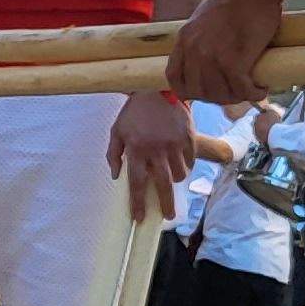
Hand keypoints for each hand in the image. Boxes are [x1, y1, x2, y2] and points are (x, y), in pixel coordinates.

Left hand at [109, 90, 196, 220]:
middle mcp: (156, 149)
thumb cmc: (134, 112)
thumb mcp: (117, 130)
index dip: (137, 202)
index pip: (136, 182)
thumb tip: (115, 176)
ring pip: (180, 174)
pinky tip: (180, 161)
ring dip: (176, 179)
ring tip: (171, 176)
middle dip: (166, 204)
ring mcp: (174, 144)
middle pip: (163, 185)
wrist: (157, 88)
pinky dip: (186, 165)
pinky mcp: (188, 138)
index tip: (139, 217)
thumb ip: (113, 154)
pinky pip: (191, 161)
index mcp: (136, 149)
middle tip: (168, 216)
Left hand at [162, 0, 280, 109]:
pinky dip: (254, 94)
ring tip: (251, 89)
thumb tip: (209, 60)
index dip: (189, 92)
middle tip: (237, 92)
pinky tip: (261, 89)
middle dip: (219, 97)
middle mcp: (193, 51)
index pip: (175, 79)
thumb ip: (201, 40)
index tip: (205, 93)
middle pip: (199, 92)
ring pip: (221, 95)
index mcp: (184, 40)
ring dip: (238, 97)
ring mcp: (212, 57)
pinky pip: (242, 90)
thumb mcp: (204, 20)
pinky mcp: (234, 62)